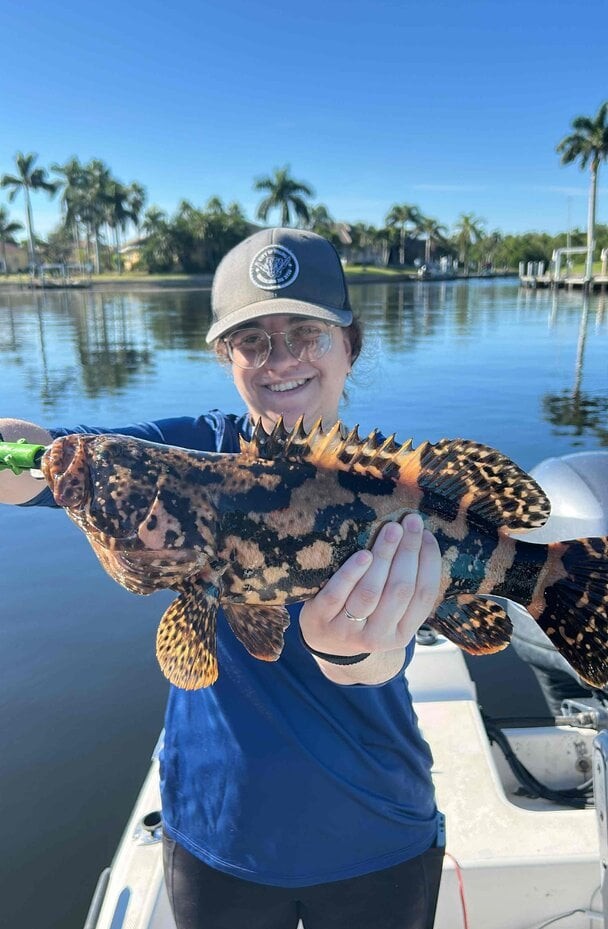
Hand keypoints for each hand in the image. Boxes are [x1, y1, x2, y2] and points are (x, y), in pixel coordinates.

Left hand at [299, 513, 441, 658]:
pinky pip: (337, 595)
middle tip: (411, 521)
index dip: (429, 562)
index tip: (427, 533)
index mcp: (402, 633)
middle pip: (400, 589)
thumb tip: (420, 537)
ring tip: (392, 529)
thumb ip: (404, 586)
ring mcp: (348, 630)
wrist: (323, 641)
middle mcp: (378, 636)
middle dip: (408, 552)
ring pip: (371, 591)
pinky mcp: (321, 620)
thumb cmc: (363, 616)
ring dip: (384, 556)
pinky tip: (363, 554)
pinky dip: (351, 573)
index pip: (424, 595)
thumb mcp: (388, 613)